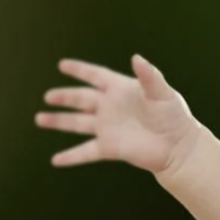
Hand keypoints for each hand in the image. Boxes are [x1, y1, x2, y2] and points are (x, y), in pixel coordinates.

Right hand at [35, 54, 197, 172]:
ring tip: (40, 119)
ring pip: (78, 123)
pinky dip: (71, 156)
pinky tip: (56, 160)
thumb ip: (149, 76)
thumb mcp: (163, 93)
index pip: (96, 76)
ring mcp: (108, 128)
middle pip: (81, 99)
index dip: (80, 70)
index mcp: (121, 90)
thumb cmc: (174, 117)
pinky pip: (86, 152)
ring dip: (59, 121)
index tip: (62, 65)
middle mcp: (111, 108)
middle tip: (48, 96)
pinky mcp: (110, 148)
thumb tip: (136, 58)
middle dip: (64, 97)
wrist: (179, 147)